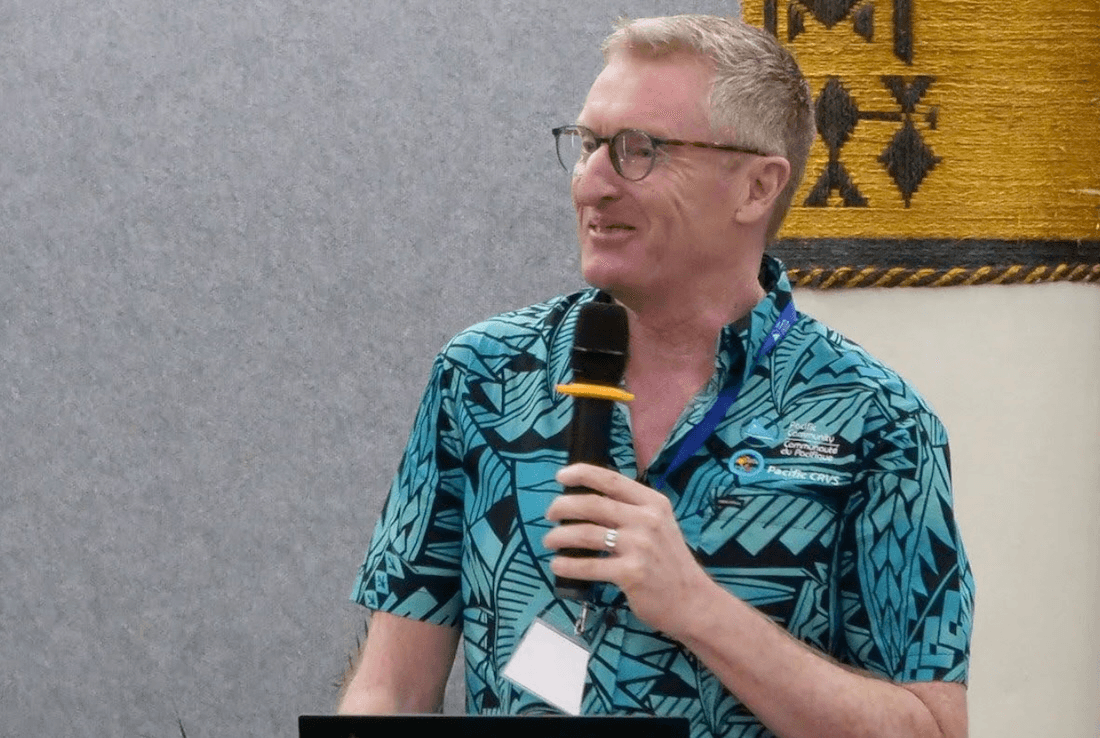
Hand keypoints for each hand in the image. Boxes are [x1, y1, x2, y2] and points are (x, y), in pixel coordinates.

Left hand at [542, 463, 717, 637]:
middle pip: (593, 504)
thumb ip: (632, 511)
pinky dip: (568, 565)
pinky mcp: (631, 573)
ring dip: (560, 536)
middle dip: (563, 506)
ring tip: (548, 541)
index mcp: (653, 503)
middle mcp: (647, 520)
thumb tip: (588, 502)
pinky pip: (589, 565)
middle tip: (550, 514)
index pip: (611, 480)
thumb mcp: (660, 526)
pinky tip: (558, 565)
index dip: (582, 474)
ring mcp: (639, 546)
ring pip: (586, 534)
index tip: (560, 476)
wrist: (692, 601)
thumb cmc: (670, 563)